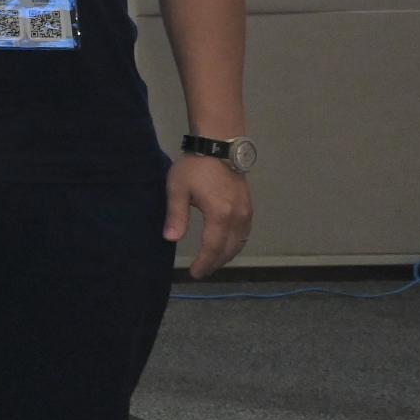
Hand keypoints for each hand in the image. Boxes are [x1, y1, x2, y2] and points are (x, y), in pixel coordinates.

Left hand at [165, 153, 252, 276]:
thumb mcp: (178, 190)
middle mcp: (238, 217)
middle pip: (229, 249)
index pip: (213, 248)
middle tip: (201, 271)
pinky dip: (235, 244)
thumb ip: (176, 216)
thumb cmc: (195, 166)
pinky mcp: (249, 206)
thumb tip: (171, 239)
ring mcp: (247, 212)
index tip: (194, 273)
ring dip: (226, 255)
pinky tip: (225, 246)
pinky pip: (245, 233)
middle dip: (215, 263)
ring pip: (240, 243)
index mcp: (220, 215)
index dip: (204, 263)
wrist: (219, 145)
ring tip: (211, 262)